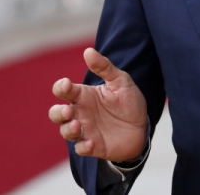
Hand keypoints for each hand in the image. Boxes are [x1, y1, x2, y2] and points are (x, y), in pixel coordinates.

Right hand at [48, 48, 148, 162]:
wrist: (143, 126)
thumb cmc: (129, 102)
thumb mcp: (120, 81)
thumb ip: (105, 67)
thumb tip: (88, 51)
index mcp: (84, 96)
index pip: (63, 90)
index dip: (61, 87)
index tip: (67, 84)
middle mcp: (80, 113)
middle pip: (56, 114)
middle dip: (57, 113)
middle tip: (68, 111)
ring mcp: (85, 130)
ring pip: (65, 132)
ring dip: (68, 130)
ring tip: (78, 125)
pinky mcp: (94, 146)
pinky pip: (81, 149)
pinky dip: (83, 147)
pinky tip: (90, 143)